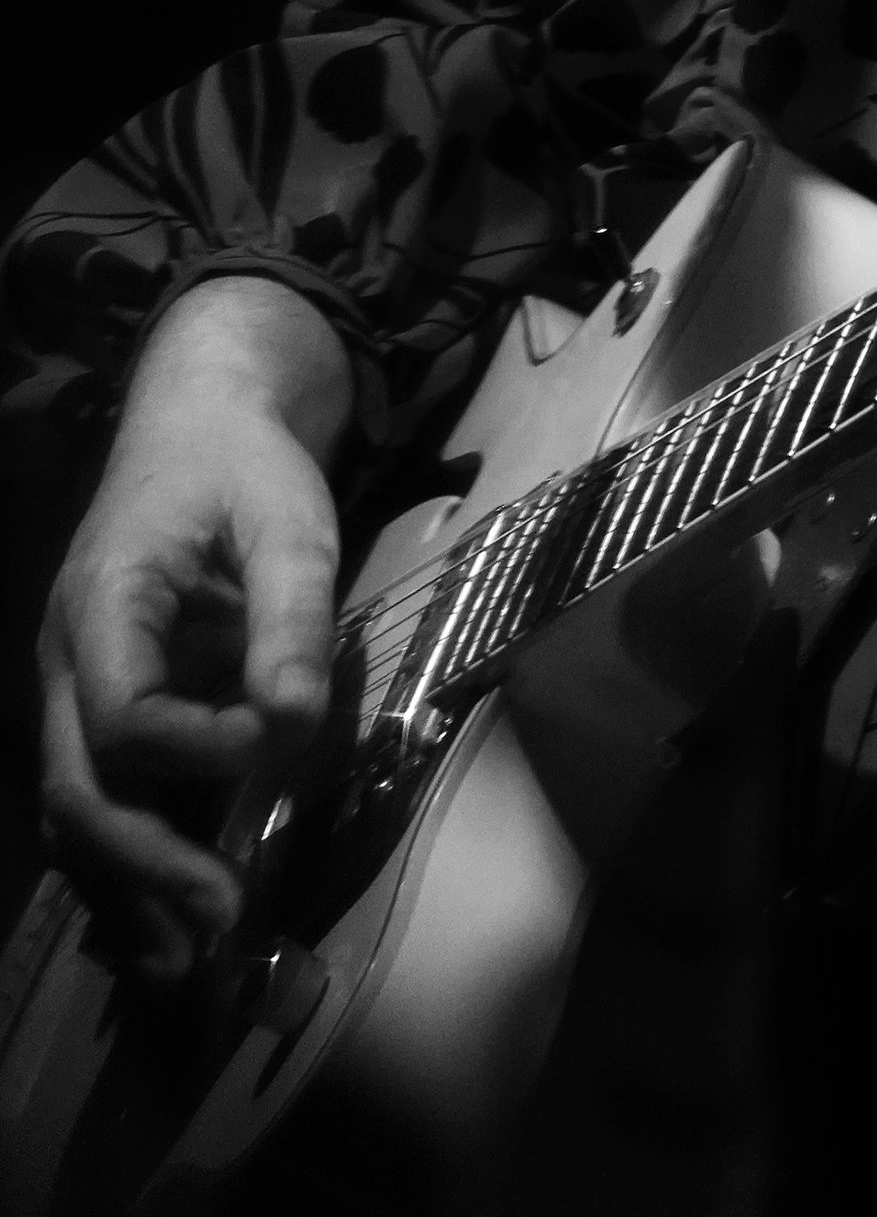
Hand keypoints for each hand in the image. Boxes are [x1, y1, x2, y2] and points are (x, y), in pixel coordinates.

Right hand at [37, 279, 352, 983]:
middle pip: (77, 784)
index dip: (192, 750)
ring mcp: (75, 693)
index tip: (274, 747)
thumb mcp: (288, 520)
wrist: (199, 427)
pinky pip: (97, 802)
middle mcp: (69, 662)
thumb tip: (295, 725)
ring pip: (74, 811)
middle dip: (144, 859)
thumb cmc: (245, 467)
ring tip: (188, 960)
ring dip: (127, 887)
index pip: (121, 715)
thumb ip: (290, 618)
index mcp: (105, 604)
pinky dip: (125, 868)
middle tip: (221, 915)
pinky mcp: (104, 715)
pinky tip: (165, 931)